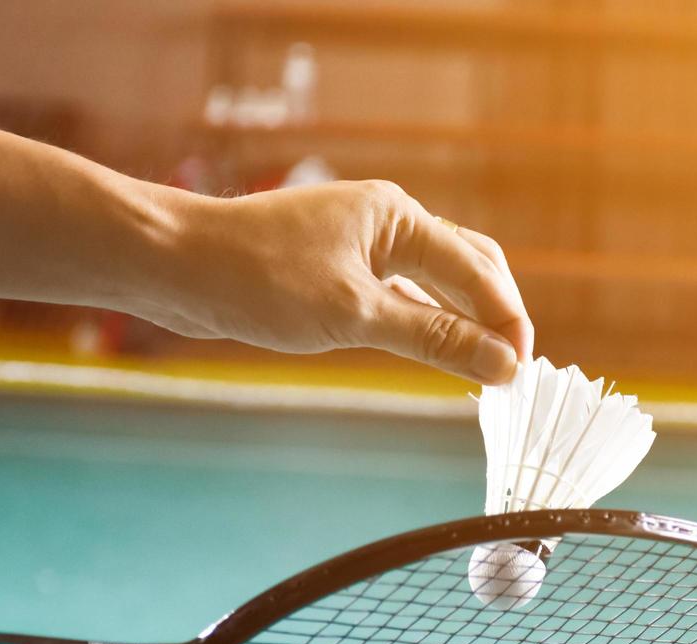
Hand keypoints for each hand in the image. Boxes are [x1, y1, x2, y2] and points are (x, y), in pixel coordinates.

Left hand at [135, 180, 531, 384]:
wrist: (174, 265)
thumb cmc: (258, 280)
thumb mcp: (355, 316)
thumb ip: (434, 338)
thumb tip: (502, 365)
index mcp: (398, 215)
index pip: (478, 270)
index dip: (506, 323)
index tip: (521, 375)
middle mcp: (387, 220)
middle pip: (469, 266)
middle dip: (495, 316)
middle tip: (511, 373)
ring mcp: (362, 241)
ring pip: (435, 280)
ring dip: (463, 321)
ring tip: (483, 368)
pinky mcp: (338, 266)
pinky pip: (402, 291)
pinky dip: (426, 320)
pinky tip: (432, 349)